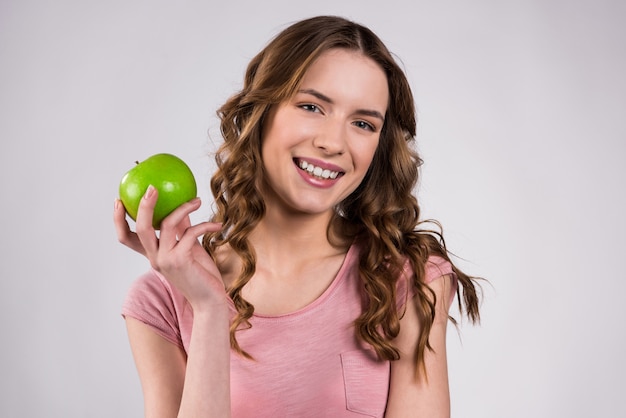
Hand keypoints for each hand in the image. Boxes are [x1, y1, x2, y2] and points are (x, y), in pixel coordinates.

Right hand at [114, 185, 226, 309]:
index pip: (127, 238)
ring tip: (197, 200)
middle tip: (152, 188)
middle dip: (144, 206)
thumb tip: (182, 206)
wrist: (211, 300)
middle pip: (141, 228)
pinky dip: (204, 226)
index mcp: (153, 255)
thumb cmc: (201, 275)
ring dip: (184, 208)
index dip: (118, 220)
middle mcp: (155, 258)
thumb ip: (182, 230)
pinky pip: (189, 233)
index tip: (119, 201)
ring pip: (167, 224)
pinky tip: (217, 226)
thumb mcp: (189, 248)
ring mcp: (166, 260)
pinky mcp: (180, 260)